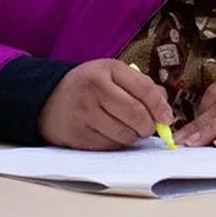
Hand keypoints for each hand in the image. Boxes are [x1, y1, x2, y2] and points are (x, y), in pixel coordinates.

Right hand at [38, 59, 172, 149]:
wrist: (48, 99)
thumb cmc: (90, 85)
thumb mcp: (114, 74)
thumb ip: (141, 86)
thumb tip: (164, 110)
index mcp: (108, 70)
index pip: (144, 89)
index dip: (161, 107)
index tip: (167, 118)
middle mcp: (94, 91)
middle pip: (136, 114)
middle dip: (149, 126)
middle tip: (149, 127)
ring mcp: (83, 114)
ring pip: (124, 134)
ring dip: (134, 136)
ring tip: (129, 129)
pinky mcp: (76, 136)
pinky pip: (109, 146)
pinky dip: (117, 143)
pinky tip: (112, 134)